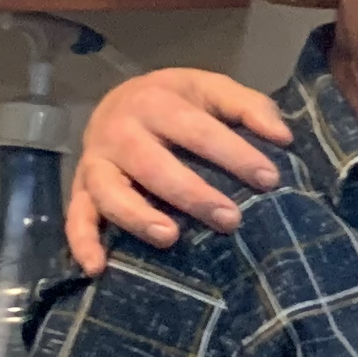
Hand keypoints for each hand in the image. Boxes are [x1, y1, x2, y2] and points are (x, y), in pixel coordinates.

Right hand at [66, 70, 290, 273]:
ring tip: (170, 237)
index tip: (269, 180)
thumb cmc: (176, 100)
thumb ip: (248, 107)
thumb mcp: (211, 89)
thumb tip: (283, 137)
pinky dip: (82, 242)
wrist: (119, 97)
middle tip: (231, 220)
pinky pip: (75, 217)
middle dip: (192, 194)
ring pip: (110, 192)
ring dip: (137, 217)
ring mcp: (96, 162)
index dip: (235, 155)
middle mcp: (120, 132)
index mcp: (156, 102)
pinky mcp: (80, 187)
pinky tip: (98, 267)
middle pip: (154, 166)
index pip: (199, 131)